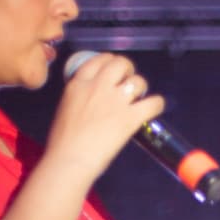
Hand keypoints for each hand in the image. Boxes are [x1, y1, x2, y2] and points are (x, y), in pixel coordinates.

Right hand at [45, 53, 164, 186]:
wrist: (69, 159)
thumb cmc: (62, 141)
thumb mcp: (65, 107)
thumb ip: (80, 97)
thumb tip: (91, 99)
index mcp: (79, 84)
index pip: (99, 60)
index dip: (110, 61)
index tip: (114, 69)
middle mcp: (98, 87)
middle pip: (121, 63)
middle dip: (128, 69)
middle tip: (129, 80)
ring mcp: (115, 101)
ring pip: (138, 81)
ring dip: (141, 87)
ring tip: (139, 97)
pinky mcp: (130, 118)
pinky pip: (153, 103)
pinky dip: (157, 104)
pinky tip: (155, 107)